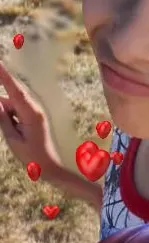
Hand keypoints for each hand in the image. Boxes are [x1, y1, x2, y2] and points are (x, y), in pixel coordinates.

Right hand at [0, 60, 61, 176]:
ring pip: (12, 103)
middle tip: (6, 104)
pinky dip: (7, 113)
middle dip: (2, 84)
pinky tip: (11, 127)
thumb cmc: (31, 156)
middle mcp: (34, 108)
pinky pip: (16, 110)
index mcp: (31, 113)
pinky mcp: (33, 117)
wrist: (50, 167)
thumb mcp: (12, 139)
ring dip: (3, 108)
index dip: (4, 75)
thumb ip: (2, 119)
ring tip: (16, 131)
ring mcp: (34, 112)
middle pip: (13, 93)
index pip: (15, 89)